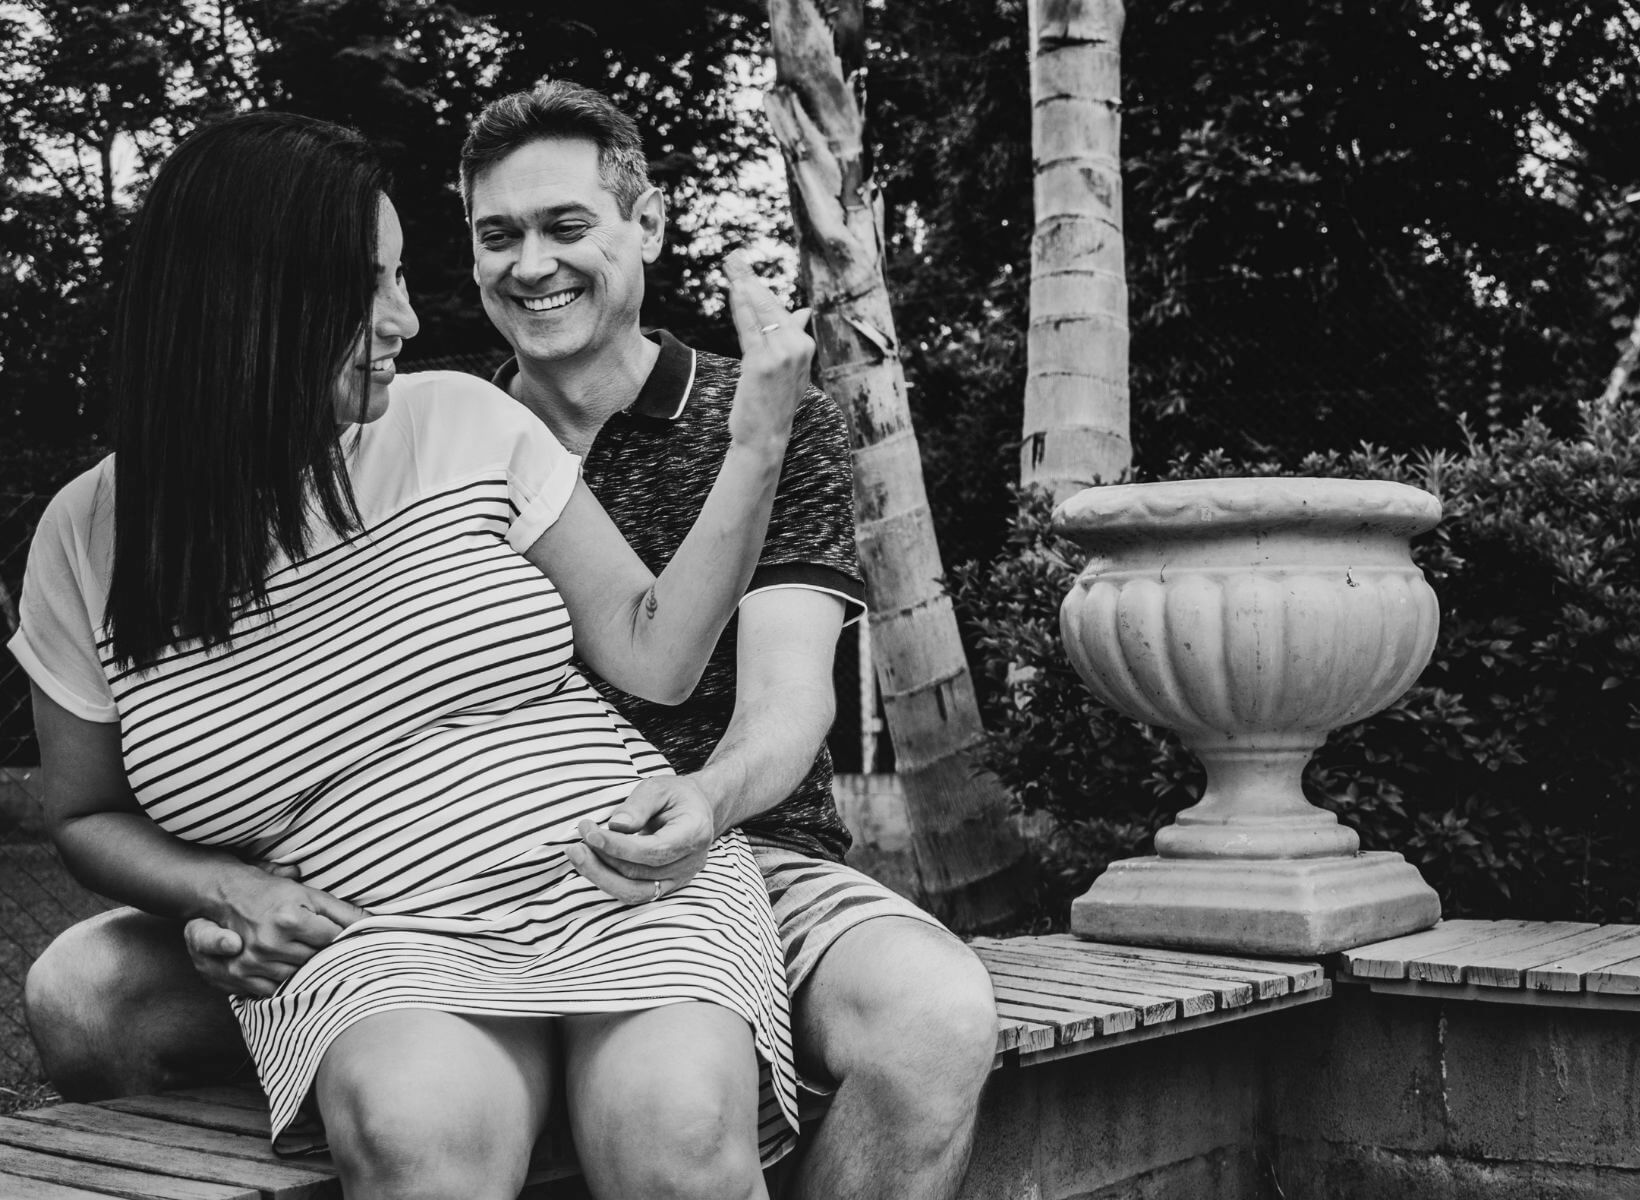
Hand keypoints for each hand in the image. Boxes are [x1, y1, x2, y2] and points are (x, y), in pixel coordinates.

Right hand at [184, 862, 368, 997]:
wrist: (224, 896)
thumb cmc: (273, 893)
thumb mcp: (310, 895)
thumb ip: (343, 911)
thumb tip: (378, 923)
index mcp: (290, 919)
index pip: (334, 941)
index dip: (343, 941)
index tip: (348, 941)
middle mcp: (270, 943)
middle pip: (317, 962)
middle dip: (326, 957)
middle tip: (328, 951)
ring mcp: (253, 962)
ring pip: (297, 978)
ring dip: (306, 972)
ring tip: (305, 957)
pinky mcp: (240, 976)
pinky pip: (274, 991)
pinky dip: (284, 984)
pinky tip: (286, 970)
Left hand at [566, 775, 717, 904]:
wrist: (697, 811)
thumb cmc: (676, 796)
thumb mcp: (659, 787)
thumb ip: (639, 805)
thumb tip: (616, 826)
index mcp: (694, 832)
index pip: (653, 850)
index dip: (618, 846)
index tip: (589, 833)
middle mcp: (690, 863)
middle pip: (639, 874)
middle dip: (602, 859)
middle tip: (577, 841)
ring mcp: (680, 880)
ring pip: (634, 892)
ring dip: (600, 875)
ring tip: (578, 854)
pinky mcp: (666, 888)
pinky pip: (634, 894)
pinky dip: (609, 881)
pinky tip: (591, 865)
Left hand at [724, 249, 813, 450]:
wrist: (766, 436)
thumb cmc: (773, 402)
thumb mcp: (791, 368)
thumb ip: (794, 335)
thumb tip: (803, 310)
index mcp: (805, 346)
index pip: (779, 309)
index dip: (759, 287)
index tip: (744, 268)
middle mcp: (799, 347)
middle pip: (769, 305)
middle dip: (750, 278)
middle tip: (733, 256)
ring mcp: (782, 355)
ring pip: (759, 312)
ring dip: (743, 285)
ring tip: (730, 264)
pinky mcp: (762, 363)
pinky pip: (749, 328)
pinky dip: (740, 306)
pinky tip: (733, 289)